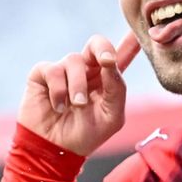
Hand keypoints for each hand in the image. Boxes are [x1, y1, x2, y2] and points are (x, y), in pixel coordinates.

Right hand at [18, 34, 134, 157]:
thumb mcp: (111, 117)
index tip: (138, 31)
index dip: (129, 42)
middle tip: (106, 61)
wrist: (54, 150)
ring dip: (77, 86)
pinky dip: (58, 90)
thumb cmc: (85, 136)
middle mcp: (86, 71)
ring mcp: (64, 71)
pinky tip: (58, 106)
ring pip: (74, 60)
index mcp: (106, 81)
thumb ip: (116, 90)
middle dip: (102, 48)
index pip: (120, 57)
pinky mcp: (43, 74)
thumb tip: (109, 63)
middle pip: (96, 44)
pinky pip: (53, 70)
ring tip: (76, 106)